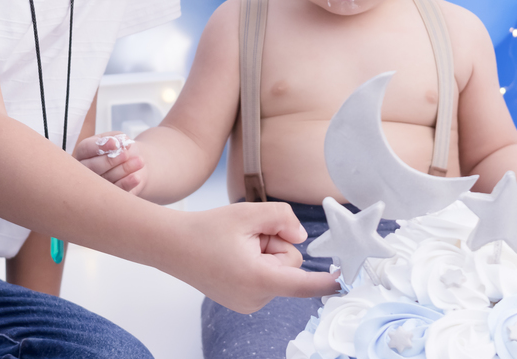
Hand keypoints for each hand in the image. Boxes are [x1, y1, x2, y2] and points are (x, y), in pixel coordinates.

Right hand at [74, 132, 145, 193]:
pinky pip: (114, 192)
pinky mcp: (106, 198)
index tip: (115, 143)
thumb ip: (116, 139)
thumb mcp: (119, 139)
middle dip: (110, 160)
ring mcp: (93, 186)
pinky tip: (136, 177)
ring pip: (104, 179)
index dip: (99, 146)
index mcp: (84, 152)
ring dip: (123, 169)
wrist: (135, 163)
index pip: (85, 148)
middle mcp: (85, 170)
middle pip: (92, 166)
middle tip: (126, 154)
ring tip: (139, 161)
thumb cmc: (123, 148)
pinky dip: (126, 184)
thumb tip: (117, 143)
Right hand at [168, 202, 339, 313]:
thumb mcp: (249, 213)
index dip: (326, 282)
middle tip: (246, 236)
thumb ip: (283, 218)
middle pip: (289, 266)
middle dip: (275, 245)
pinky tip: (233, 255)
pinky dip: (256, 263)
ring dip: (264, 253)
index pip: (302, 284)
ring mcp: (248, 304)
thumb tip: (300, 236)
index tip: (345, 282)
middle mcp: (255, 299)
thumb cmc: (206, 229)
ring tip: (236, 245)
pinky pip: (265, 277)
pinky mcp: (242, 301)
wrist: (171, 246)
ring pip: (277, 271)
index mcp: (258, 280)